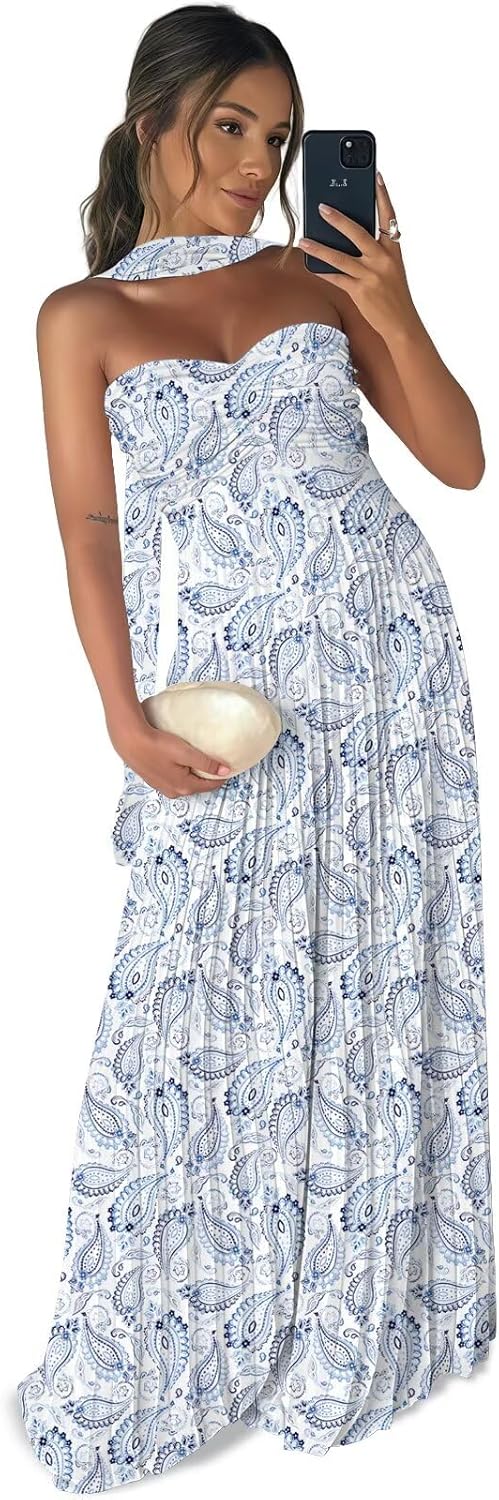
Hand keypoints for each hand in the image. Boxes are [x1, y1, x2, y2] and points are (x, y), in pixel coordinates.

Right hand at [109, 714, 231, 797]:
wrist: (130, 740)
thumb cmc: (157, 745)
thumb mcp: (186, 753)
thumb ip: (207, 763)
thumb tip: (225, 771)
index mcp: (183, 786)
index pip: (209, 785)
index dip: (221, 777)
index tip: (229, 769)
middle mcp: (173, 791)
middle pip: (197, 785)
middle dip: (207, 777)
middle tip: (216, 765)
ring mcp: (162, 786)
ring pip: (185, 782)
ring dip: (193, 774)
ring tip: (199, 762)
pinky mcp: (154, 778)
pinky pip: (174, 778)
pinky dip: (181, 772)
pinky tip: (180, 762)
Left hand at [298, 173, 417, 339]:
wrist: (402, 324)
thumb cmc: (395, 295)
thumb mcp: (392, 268)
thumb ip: (376, 252)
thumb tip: (350, 238)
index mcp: (394, 250)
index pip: (389, 217)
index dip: (383, 196)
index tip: (376, 177)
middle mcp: (383, 260)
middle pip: (358, 233)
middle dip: (339, 219)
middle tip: (322, 207)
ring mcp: (371, 276)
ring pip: (340, 257)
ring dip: (319, 247)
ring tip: (304, 240)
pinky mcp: (360, 291)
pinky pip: (336, 278)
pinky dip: (322, 271)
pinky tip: (311, 265)